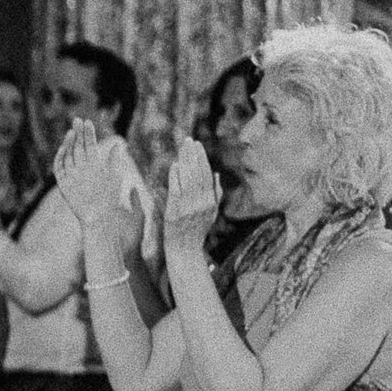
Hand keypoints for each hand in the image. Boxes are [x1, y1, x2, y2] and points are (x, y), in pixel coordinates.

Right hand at [49, 120, 114, 227]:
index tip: (88, 122)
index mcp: (93, 164)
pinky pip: (59, 167)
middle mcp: (81, 167)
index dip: (88, 134)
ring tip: (73, 131)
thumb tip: (119, 144)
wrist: (99, 215)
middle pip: (77, 147)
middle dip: (77, 134)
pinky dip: (60, 156)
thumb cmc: (110, 198)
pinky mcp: (63, 183)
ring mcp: (71, 174)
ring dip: (69, 142)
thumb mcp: (116, 176)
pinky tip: (65, 146)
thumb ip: (115, 161)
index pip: (89, 145)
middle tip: (77, 120)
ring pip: (68, 154)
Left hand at [161, 137, 218, 258]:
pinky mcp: (175, 212)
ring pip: (188, 180)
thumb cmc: (196, 231)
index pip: (206, 175)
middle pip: (197, 174)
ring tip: (182, 148)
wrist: (184, 250)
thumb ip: (216, 194)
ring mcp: (188, 208)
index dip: (202, 158)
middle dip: (193, 155)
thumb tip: (216, 174)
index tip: (198, 145)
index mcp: (210, 202)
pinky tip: (175, 165)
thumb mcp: (211, 213)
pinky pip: (176, 191)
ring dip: (185, 162)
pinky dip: (175, 177)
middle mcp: (201, 203)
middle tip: (189, 140)